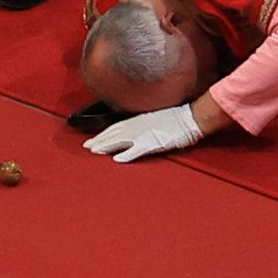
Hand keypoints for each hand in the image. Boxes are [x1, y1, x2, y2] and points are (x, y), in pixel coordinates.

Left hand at [96, 101, 211, 163]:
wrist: (190, 119)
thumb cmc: (176, 119)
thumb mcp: (155, 118)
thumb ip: (143, 124)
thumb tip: (133, 130)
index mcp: (139, 120)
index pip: (116, 127)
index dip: (103, 134)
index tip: (92, 139)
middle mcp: (138, 126)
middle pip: (114, 133)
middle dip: (99, 140)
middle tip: (86, 147)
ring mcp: (145, 134)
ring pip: (120, 141)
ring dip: (106, 146)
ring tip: (94, 151)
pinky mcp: (153, 143)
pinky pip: (137, 150)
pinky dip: (127, 155)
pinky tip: (117, 160)